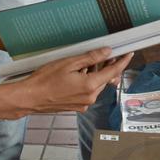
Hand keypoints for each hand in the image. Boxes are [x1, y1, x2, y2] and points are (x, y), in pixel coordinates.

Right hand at [15, 49, 132, 114]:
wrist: (31, 98)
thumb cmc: (45, 80)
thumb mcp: (69, 63)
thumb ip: (90, 58)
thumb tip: (106, 52)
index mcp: (90, 85)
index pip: (113, 72)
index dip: (122, 62)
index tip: (129, 54)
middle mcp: (90, 97)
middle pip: (105, 78)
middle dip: (105, 66)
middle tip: (102, 54)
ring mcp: (84, 104)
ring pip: (96, 85)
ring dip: (95, 74)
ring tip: (83, 64)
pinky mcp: (77, 107)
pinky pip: (88, 92)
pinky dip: (87, 82)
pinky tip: (76, 75)